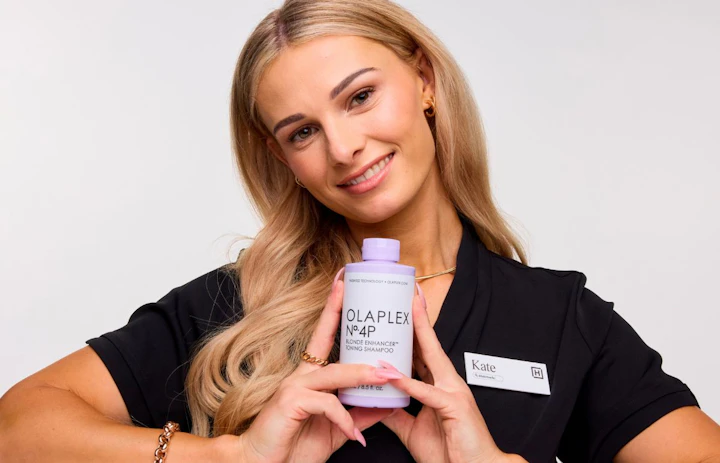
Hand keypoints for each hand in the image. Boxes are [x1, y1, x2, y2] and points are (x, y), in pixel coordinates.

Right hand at [236, 268, 395, 462]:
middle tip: (369, 306)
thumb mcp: (335, 430)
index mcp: (309, 377)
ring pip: (335, 374)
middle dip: (347, 321)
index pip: (323, 336)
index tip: (343, 284)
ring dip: (363, 376)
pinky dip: (345, 420)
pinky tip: (355, 435)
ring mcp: (293, 387)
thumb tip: (386, 404)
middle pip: (327, 342)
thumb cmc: (293, 447)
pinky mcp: (289, 402)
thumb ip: (357, 415)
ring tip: (388, 377)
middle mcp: (300, 376)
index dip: (333, 310)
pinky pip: (327, 404)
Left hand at [379, 283, 525, 462]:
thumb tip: (375, 402)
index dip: (414, 330)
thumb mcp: (412, 430)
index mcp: (440, 386)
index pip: (424, 352)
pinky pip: (426, 393)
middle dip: (419, 319)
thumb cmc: (450, 453)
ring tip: (404, 314)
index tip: (403, 309)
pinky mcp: (454, 407)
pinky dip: (408, 383)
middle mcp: (449, 383)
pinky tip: (392, 374)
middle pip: (430, 345)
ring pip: (431, 359)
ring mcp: (454, 392)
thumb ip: (395, 414)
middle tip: (408, 294)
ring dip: (416, 336)